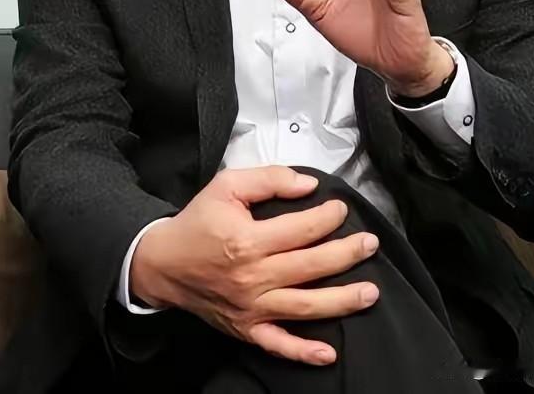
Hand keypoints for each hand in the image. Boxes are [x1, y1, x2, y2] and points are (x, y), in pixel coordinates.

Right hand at [129, 166, 379, 365]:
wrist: (163, 263)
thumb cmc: (198, 222)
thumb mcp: (227, 186)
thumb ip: (269, 179)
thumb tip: (308, 185)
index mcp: (248, 240)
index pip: (301, 229)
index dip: (327, 217)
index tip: (341, 209)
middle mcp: (253, 277)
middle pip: (311, 266)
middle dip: (347, 254)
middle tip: (370, 244)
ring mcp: (251, 308)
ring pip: (305, 307)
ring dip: (342, 301)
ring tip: (371, 292)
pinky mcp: (246, 329)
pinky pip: (278, 346)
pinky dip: (304, 352)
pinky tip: (329, 353)